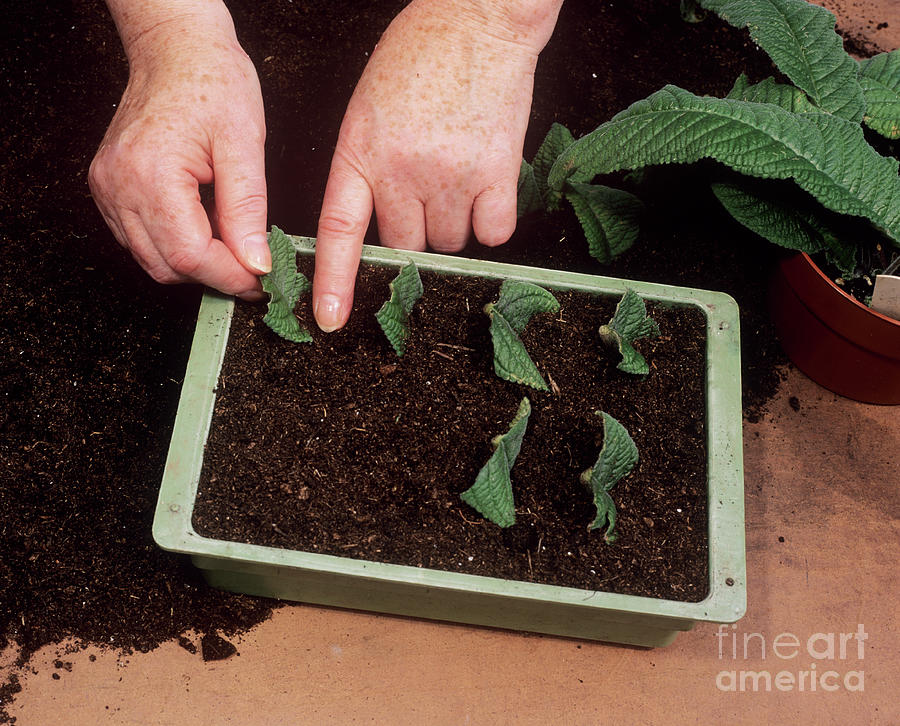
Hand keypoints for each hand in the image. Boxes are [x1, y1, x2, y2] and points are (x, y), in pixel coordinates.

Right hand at [89, 20, 269, 298]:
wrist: (177, 52)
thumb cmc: (213, 84)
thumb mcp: (245, 145)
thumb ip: (248, 210)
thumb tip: (256, 263)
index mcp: (152, 174)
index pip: (189, 256)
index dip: (230, 277)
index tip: (261, 281)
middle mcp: (120, 186)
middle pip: (167, 266)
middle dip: (214, 275)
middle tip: (252, 266)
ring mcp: (108, 189)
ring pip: (151, 260)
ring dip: (194, 264)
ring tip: (231, 245)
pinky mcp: (108, 189)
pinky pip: (139, 240)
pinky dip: (174, 246)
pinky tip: (203, 228)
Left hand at [312, 0, 562, 330]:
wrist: (478, 20)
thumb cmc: (420, 56)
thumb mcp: (369, 109)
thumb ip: (368, 167)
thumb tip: (382, 224)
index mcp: (361, 151)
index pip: (339, 229)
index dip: (334, 279)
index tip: (329, 319)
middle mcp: (402, 170)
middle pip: (404, 246)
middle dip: (413, 232)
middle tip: (425, 192)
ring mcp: (450, 176)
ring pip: (448, 243)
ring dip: (453, 224)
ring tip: (457, 176)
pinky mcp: (496, 173)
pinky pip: (493, 232)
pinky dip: (491, 220)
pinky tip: (487, 188)